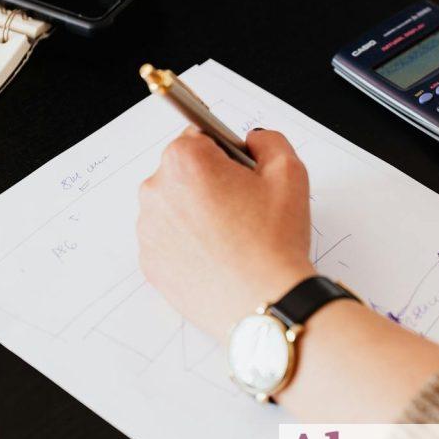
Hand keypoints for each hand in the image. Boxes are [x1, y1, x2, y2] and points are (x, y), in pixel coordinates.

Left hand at [137, 128, 315, 337]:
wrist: (265, 302)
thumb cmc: (274, 241)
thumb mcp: (290, 172)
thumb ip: (268, 141)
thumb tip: (253, 141)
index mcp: (185, 161)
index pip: (199, 136)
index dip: (227, 154)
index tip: (242, 174)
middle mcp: (156, 191)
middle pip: (183, 172)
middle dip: (210, 183)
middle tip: (244, 209)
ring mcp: (149, 230)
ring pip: (175, 207)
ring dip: (198, 213)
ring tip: (233, 238)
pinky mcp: (150, 263)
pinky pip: (169, 241)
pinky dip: (189, 244)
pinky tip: (218, 256)